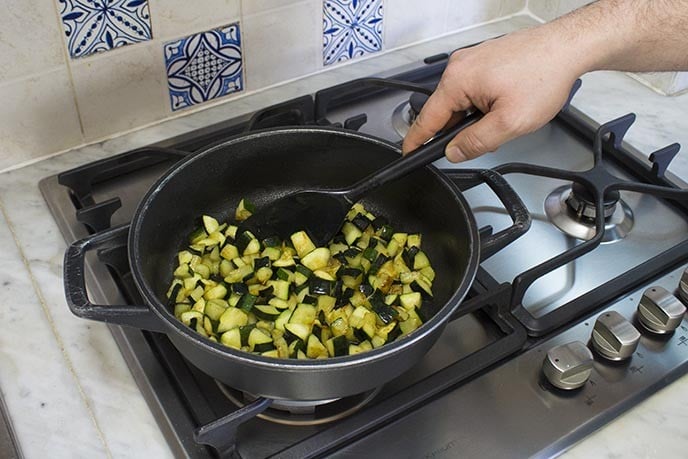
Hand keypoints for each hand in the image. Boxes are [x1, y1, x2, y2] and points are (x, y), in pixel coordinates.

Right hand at [402, 27, 584, 161]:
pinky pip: (473, 89)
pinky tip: (506, 103)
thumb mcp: (509, 123)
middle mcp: (459, 67)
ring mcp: (471, 60)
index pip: (427, 119)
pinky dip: (484, 103)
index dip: (417, 141)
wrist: (567, 48)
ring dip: (476, 116)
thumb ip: (476, 142)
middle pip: (445, 111)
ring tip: (507, 115)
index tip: (408, 153)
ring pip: (461, 101)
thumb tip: (454, 152)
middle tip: (490, 136)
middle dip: (462, 129)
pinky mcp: (484, 59)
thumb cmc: (543, 76)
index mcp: (457, 80)